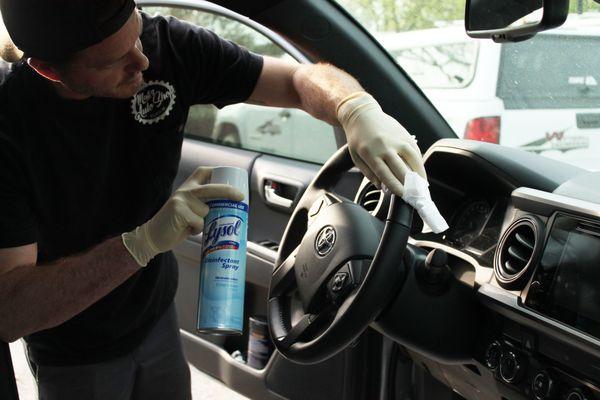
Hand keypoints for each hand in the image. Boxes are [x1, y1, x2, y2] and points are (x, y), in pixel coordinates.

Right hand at [122, 166, 243, 266]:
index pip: (203, 172)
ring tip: (191, 225)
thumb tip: (227, 208)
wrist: (153, 236)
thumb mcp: (187, 209)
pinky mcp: (179, 211)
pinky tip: (186, 230)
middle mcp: (185, 191)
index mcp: (187, 188)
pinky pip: (199, 222)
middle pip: (211, 188)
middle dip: (228, 191)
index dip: (218, 172)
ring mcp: (181, 200)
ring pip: (206, 210)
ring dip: (205, 222)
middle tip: (241, 197)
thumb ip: (201, 204)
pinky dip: (197, 229)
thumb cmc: (175, 225)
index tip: (231, 177)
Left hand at [337, 92, 426, 196]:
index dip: (396, 187)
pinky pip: (415, 152)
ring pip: (412, 160)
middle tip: (415, 197)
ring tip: (422, 187)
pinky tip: (420, 173)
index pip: (386, 175)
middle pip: (401, 169)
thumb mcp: (357, 158)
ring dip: (419, 175)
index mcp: (370, 153)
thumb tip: (383, 188)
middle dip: (410, 185)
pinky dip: (419, 163)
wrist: (362, 114)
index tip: (403, 196)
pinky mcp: (405, 135)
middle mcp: (385, 146)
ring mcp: (397, 139)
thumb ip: (370, 174)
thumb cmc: (358, 138)